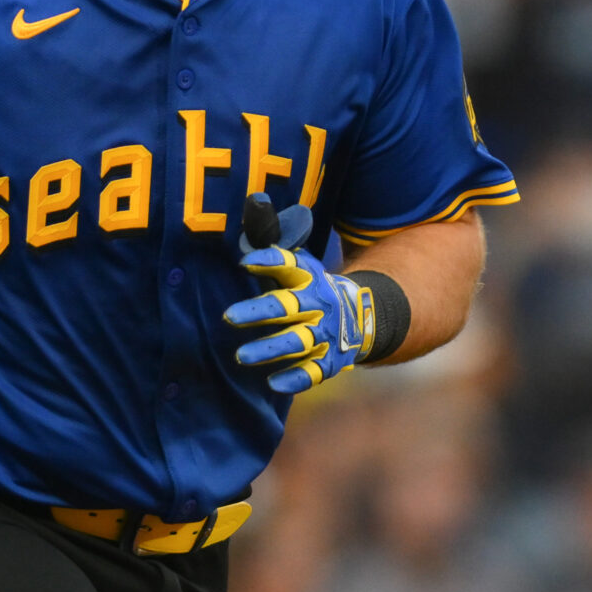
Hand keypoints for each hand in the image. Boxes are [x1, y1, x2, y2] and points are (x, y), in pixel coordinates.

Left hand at [223, 192, 372, 395]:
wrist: (362, 317)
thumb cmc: (314, 290)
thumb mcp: (299, 267)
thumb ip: (272, 250)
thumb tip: (252, 208)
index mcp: (309, 277)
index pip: (289, 264)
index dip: (268, 261)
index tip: (245, 263)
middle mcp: (318, 304)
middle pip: (288, 307)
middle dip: (259, 311)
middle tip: (229, 316)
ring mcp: (327, 334)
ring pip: (298, 341)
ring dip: (271, 348)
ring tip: (241, 355)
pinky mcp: (331, 361)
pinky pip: (315, 371)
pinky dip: (297, 378)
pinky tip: (274, 384)